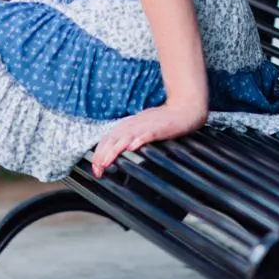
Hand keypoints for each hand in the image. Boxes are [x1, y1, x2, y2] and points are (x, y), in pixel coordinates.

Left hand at [89, 102, 206, 177]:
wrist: (184, 108)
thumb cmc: (162, 120)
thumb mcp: (141, 128)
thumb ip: (129, 137)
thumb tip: (117, 151)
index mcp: (127, 125)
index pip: (108, 139)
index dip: (99, 153)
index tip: (95, 168)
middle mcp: (133, 125)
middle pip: (113, 139)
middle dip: (102, 155)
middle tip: (97, 170)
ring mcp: (145, 126)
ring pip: (125, 137)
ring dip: (114, 150)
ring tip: (106, 162)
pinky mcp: (159, 128)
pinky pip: (146, 134)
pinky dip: (138, 140)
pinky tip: (131, 147)